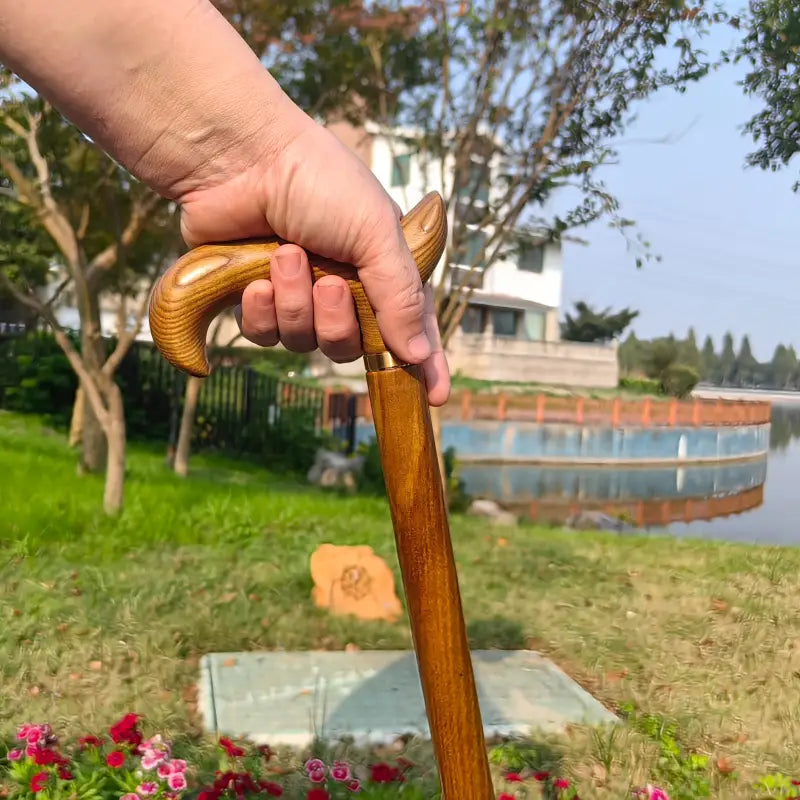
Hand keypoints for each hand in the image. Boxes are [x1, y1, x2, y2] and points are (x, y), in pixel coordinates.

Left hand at [178, 119, 449, 405]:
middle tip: (329, 284)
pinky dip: (261, 311)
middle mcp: (344, 286)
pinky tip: (255, 279)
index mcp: (381, 267)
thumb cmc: (317, 181)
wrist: (238, 157)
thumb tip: (419, 356)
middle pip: (351, 347)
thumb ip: (400, 297)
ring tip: (284, 256)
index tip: (439, 396)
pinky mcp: (254, 297)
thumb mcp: (375, 233)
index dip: (426, 362)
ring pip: (304, 342)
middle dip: (338, 322)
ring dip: (294, 304)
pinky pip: (264, 335)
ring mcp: (298, 293)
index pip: (412, 326)